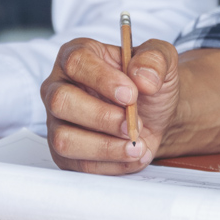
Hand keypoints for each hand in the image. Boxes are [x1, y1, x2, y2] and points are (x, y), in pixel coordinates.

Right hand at [42, 37, 179, 173]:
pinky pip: (78, 164)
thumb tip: (143, 77)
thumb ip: (155, 59)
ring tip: (137, 145)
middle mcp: (59, 87)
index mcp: (77, 55)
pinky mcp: (64, 152)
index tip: (131, 95)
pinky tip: (132, 155)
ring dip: (105, 147)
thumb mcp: (162, 60)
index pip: (76, 62)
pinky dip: (110, 164)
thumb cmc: (148, 84)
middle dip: (102, 117)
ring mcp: (57, 121)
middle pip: (61, 102)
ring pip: (64, 139)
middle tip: (133, 124)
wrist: (154, 115)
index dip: (102, 79)